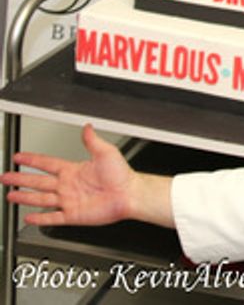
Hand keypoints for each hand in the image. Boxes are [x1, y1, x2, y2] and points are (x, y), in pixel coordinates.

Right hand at [2, 125, 135, 226]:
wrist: (129, 195)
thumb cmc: (122, 175)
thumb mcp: (106, 152)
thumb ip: (92, 141)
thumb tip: (87, 127)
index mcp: (74, 170)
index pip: (47, 163)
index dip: (32, 160)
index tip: (19, 157)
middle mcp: (68, 185)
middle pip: (38, 181)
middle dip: (20, 178)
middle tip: (6, 176)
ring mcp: (69, 201)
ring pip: (41, 199)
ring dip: (25, 197)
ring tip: (10, 195)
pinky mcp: (73, 215)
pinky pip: (52, 218)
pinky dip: (40, 218)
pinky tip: (28, 217)